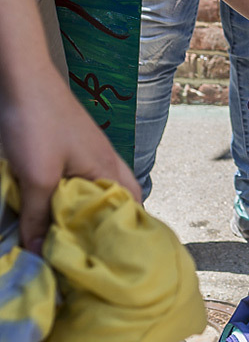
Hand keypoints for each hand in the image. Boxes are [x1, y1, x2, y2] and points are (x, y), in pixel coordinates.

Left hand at [0, 70, 141, 253]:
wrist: (22, 80)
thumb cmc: (39, 123)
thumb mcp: (36, 177)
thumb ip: (37, 216)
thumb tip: (39, 253)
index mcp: (110, 171)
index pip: (134, 210)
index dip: (129, 236)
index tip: (115, 261)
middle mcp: (108, 164)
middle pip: (119, 203)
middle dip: (107, 227)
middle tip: (91, 253)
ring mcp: (90, 155)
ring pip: (97, 193)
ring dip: (85, 214)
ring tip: (70, 237)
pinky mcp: (72, 150)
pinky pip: (79, 182)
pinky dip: (70, 199)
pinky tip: (52, 209)